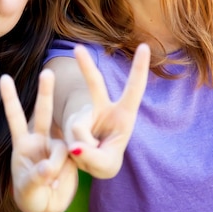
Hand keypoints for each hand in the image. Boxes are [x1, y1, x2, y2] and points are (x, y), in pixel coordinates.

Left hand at [0, 69, 77, 211]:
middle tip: (47, 72)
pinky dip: (65, 170)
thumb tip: (49, 166)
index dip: (10, 98)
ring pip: (61, 144)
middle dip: (45, 92)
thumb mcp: (28, 188)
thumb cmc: (31, 195)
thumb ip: (37, 176)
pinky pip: (72, 157)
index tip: (4, 78)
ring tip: (50, 181)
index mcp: (23, 144)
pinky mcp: (71, 157)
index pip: (15, 117)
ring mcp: (57, 147)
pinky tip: (58, 183)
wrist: (48, 205)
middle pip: (42, 113)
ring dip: (57, 162)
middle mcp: (40, 140)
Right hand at [64, 43, 149, 178]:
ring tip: (87, 158)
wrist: (86, 162)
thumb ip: (95, 157)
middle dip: (85, 66)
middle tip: (77, 48)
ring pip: (78, 128)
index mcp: (123, 114)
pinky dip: (71, 153)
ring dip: (82, 151)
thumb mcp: (106, 165)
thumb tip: (75, 146)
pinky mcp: (69, 123)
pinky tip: (75, 155)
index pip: (134, 89)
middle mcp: (103, 108)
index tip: (145, 46)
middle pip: (94, 85)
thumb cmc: (105, 159)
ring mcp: (84, 115)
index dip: (139, 68)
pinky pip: (67, 138)